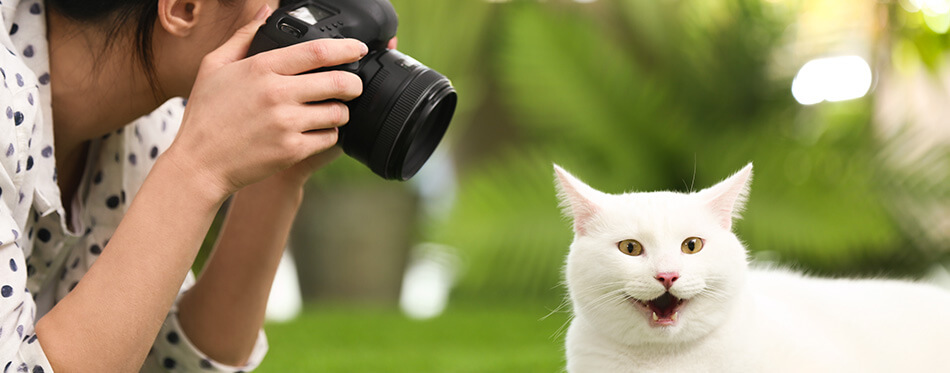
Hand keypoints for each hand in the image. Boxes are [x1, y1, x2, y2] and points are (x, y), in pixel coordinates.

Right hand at [163, 5, 365, 199]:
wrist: (199, 163)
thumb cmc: (206, 114)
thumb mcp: (214, 66)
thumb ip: (244, 36)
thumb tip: (266, 10)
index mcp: (261, 68)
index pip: (317, 51)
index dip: (347, 48)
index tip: (359, 49)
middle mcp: (277, 94)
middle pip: (337, 82)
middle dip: (354, 83)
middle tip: (354, 85)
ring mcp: (286, 124)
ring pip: (338, 113)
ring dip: (342, 111)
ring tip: (332, 110)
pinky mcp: (292, 150)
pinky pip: (329, 138)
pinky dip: (329, 134)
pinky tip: (318, 131)